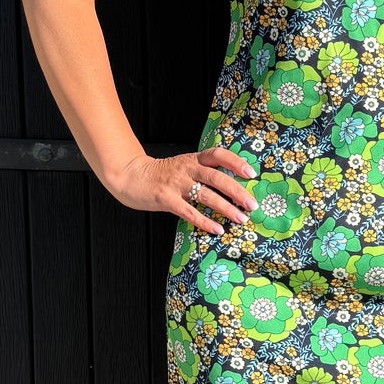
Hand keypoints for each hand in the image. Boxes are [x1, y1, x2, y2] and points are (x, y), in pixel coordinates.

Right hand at [104, 146, 257, 235]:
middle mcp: (186, 168)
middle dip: (237, 192)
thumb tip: (232, 188)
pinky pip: (189, 212)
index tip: (251, 174)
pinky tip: (217, 229)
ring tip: (241, 219)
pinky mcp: (166, 198)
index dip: (235, 162)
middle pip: (217, 177)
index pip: (218, 154)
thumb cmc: (163, 175)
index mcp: (193, 159)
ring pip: (206, 195)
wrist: (131, 176)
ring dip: (226, 208)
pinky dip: (204, 221)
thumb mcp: (184, 167)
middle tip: (252, 205)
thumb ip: (203, 173)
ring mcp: (176, 183)